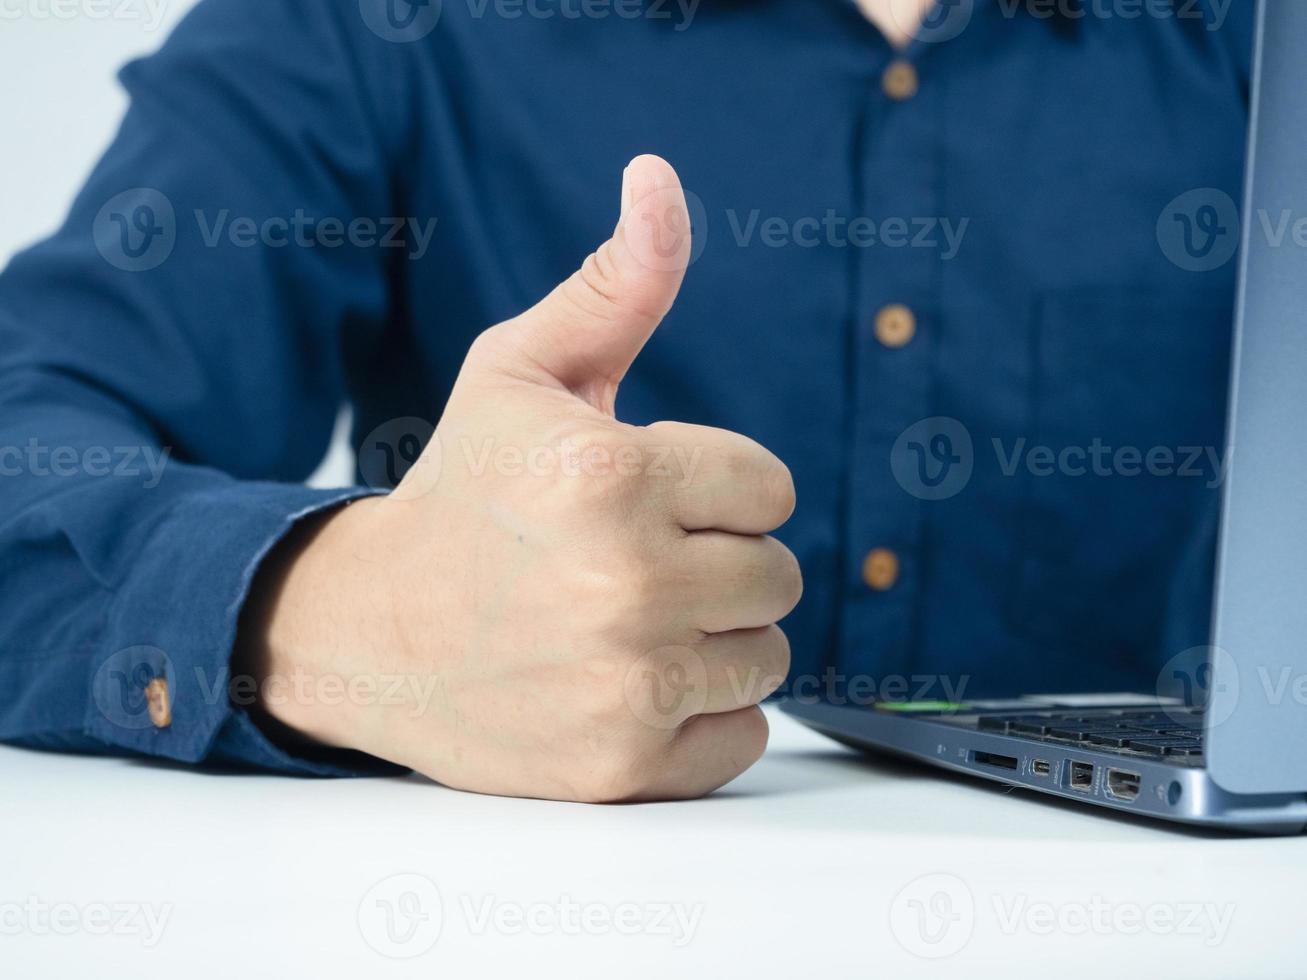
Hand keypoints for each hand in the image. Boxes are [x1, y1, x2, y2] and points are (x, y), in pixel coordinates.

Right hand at [238, 155, 801, 801]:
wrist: (370, 632)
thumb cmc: (461, 493)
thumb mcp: (522, 373)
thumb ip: (613, 285)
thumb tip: (658, 179)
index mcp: (612, 475)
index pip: (769, 487)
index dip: (712, 490)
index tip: (647, 499)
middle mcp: (626, 583)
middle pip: (777, 574)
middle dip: (715, 562)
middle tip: (629, 564)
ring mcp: (626, 684)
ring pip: (766, 656)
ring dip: (710, 638)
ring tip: (624, 623)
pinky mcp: (621, 768)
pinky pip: (741, 739)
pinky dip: (701, 719)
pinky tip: (627, 686)